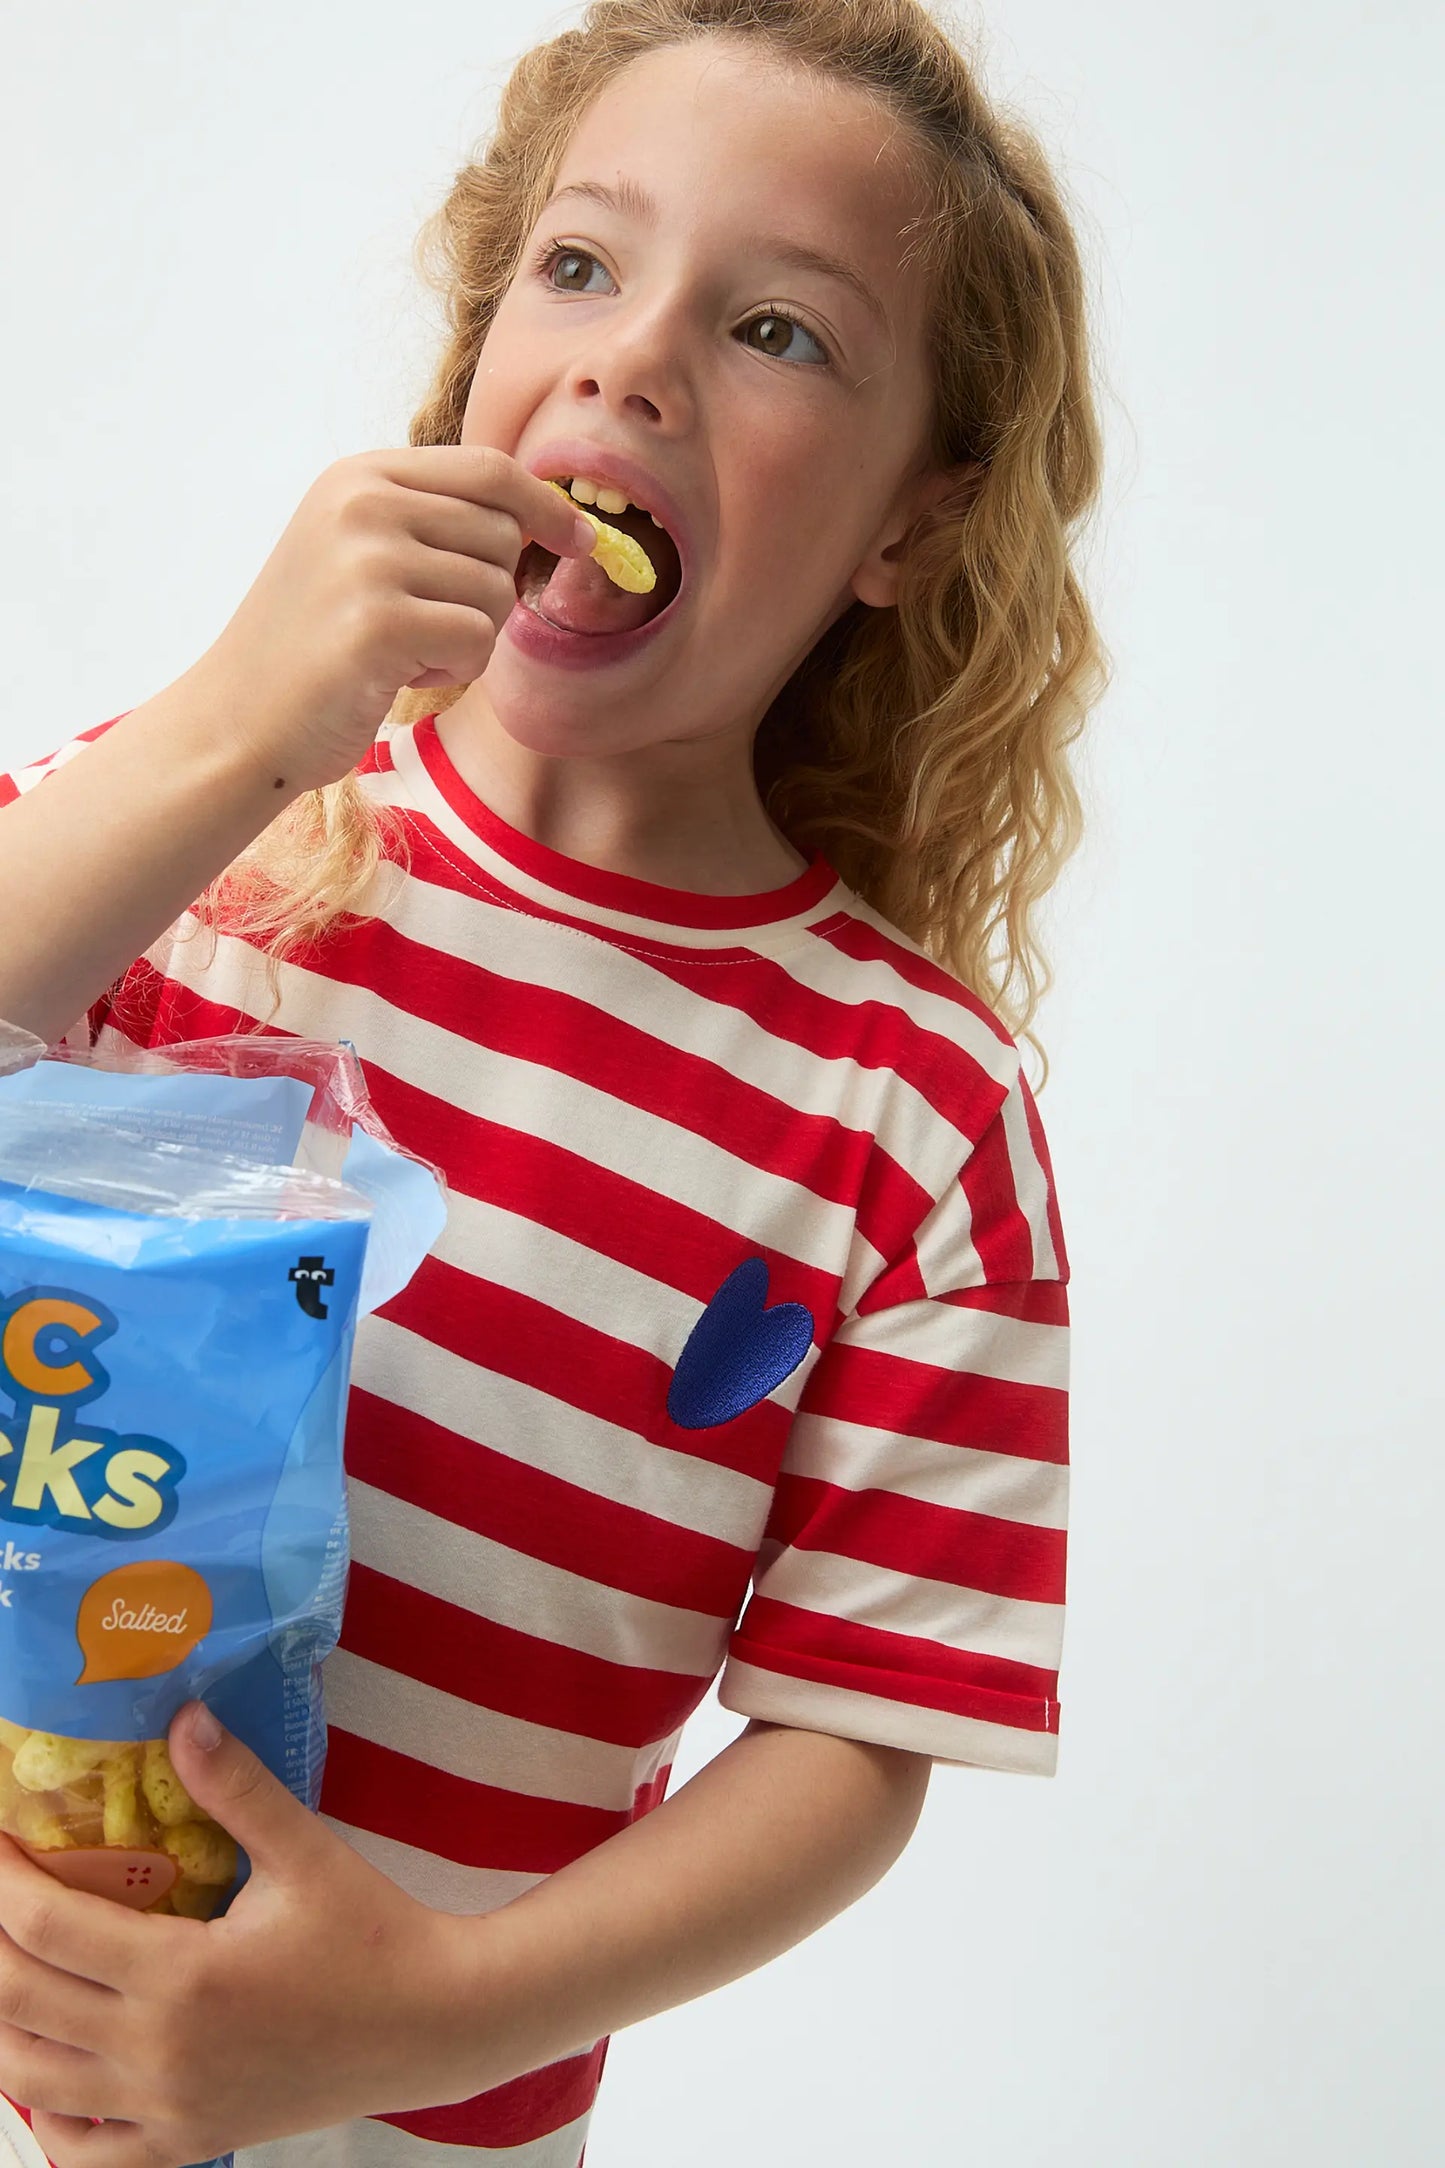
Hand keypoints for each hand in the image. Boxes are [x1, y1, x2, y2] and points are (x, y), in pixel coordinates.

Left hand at [0, 1702, 482, 2166]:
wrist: (433, 2025)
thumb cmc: (372, 1933)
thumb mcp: (305, 1851)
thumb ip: (235, 1787)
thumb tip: (183, 1717)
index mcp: (183, 1976)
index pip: (46, 1927)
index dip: (1, 1878)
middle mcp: (160, 2053)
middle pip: (17, 2002)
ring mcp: (168, 2109)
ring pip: (31, 2082)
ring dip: (0, 2024)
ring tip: (8, 1964)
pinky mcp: (188, 2145)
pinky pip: (83, 2156)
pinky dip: (45, 2120)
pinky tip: (48, 2069)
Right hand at [197, 445, 595, 795]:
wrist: (239, 719)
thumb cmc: (315, 647)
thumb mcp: (360, 552)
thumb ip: (433, 521)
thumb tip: (545, 518)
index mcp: (360, 476)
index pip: (489, 469)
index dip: (546, 505)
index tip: (581, 538)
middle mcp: (362, 503)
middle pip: (502, 533)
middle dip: (488, 591)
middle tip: (425, 625)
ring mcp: (368, 560)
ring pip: (496, 591)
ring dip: (467, 638)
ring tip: (401, 652)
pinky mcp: (380, 623)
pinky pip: (478, 640)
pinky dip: (453, 670)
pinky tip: (395, 675)